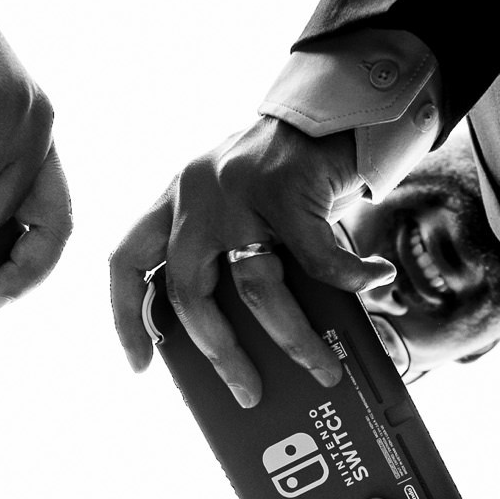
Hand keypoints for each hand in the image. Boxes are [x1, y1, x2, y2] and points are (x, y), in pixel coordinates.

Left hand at [108, 117, 389, 405]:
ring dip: (294, 340)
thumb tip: (255, 349)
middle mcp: (194, 194)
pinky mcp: (286, 185)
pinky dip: (350, 280)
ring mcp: (238, 189)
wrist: (336, 105)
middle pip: (190, 292)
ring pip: (256, 288)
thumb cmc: (290, 177)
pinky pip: (317, 258)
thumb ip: (234, 261)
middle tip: (248, 392)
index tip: (140, 366)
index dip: (126, 318)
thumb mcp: (245, 214)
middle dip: (220, 354)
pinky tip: (374, 283)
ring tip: (324, 370)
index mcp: (174, 201)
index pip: (126, 262)